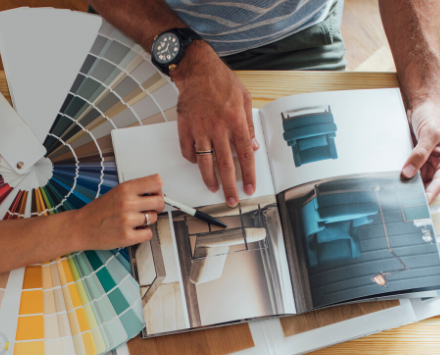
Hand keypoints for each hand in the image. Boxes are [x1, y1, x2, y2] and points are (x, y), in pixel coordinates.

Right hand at [72, 175, 165, 249]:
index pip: (156, 181)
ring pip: (154, 218)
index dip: (158, 189)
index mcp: (125, 189)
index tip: (153, 194)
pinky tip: (131, 230)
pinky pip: (148, 234)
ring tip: (132, 221)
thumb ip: (135, 192)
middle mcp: (127, 203)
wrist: (80, 227)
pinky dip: (142, 233)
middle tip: (147, 210)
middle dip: (156, 207)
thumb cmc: (98, 211)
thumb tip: (158, 194)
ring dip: (146, 221)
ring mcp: (127, 221)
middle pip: (160, 202)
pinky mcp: (127, 237)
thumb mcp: (116, 193)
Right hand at [173, 43, 257, 206]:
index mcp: (236, 121)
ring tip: (214, 188)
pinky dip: (193, 160)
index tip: (250, 187)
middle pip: (225, 164)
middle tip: (232, 199)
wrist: (197, 69)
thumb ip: (249, 125)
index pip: (246, 155)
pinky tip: (198, 163)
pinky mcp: (185, 127)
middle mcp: (219, 127)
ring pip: (205, 162)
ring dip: (210, 179)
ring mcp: (200, 128)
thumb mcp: (245, 98)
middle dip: (230, 186)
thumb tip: (254, 146)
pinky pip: (188, 151)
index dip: (248, 174)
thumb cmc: (221, 81)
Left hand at [402, 97, 439, 202]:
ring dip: (407, 187)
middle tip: (401, 202)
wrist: (423, 104)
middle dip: (416, 193)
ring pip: (416, 182)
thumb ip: (420, 153)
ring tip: (394, 195)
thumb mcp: (430, 133)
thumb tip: (408, 172)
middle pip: (427, 185)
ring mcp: (426, 165)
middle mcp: (439, 165)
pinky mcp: (415, 162)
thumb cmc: (433, 115)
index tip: (419, 204)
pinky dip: (401, 179)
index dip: (430, 194)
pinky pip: (408, 174)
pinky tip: (391, 183)